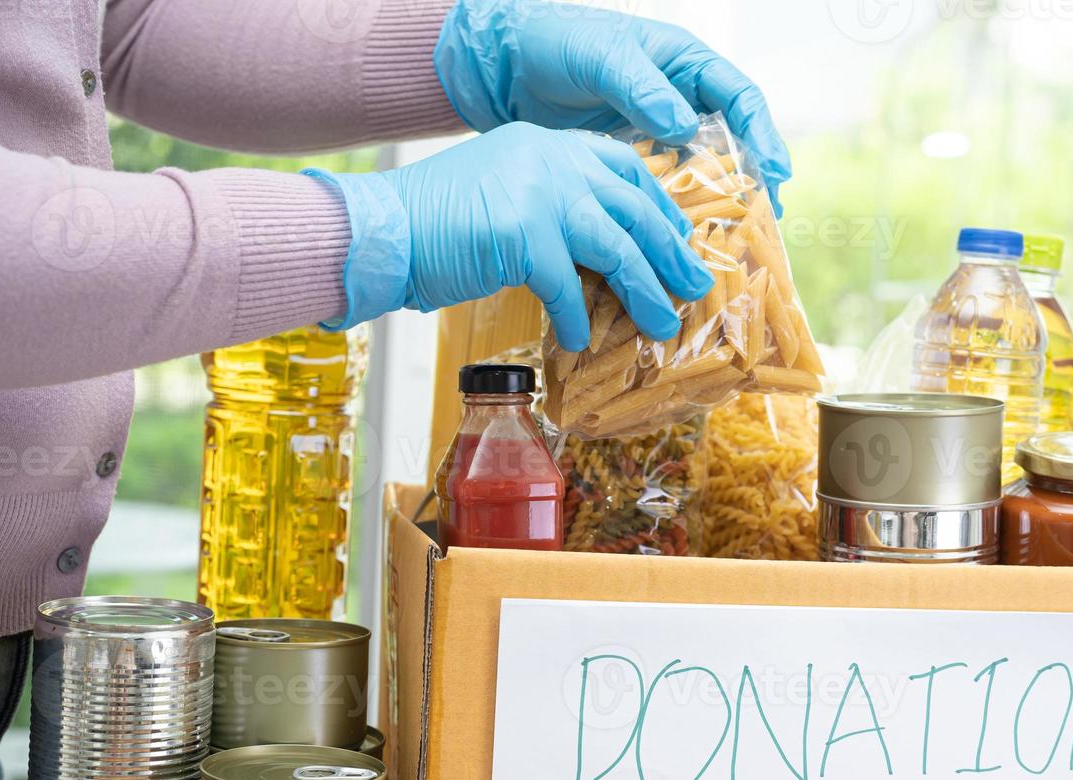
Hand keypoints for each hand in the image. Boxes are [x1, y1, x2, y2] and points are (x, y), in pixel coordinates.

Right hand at [306, 123, 713, 349]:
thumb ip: (549, 206)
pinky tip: (583, 341)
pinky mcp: (523, 235)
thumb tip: (598, 253)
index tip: (677, 233)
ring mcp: (538, 194)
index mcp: (546, 144)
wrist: (379, 230)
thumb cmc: (434, 223)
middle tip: (692, 284)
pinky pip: (568, 287)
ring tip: (662, 324)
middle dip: (668, 251)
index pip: (623, 165)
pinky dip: (579, 318)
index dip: (657, 203)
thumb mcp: (502, 193)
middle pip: (632, 207)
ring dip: (644, 291)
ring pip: (616, 246)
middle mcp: (549, 160)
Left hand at [434, 0, 792, 214]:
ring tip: (730, 240)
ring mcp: (659, 134)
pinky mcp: (634, 162)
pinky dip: (675, 216)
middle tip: (763, 219)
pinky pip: (665, 191)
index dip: (762, 135)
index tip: (774, 172)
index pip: (740, 99)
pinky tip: (679, 243)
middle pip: (732, 142)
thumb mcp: (603, 58)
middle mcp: (682, 101)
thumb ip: (642, 89)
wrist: (509, 67)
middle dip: (751, 181)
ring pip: (701, 172)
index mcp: (686, 65)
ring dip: (716, 205)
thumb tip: (685, 127)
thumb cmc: (559, 43)